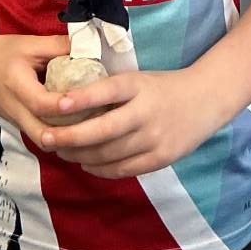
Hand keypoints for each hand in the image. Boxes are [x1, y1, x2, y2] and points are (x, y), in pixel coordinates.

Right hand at [0, 33, 90, 144]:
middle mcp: (15, 109)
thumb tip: (91, 48)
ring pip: (41, 140)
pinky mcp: (18, 125)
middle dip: (66, 135)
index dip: (62, 106)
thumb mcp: (31, 44)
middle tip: (91, 124)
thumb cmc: (4, 52)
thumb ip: (60, 46)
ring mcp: (16, 121)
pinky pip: (39, 135)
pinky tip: (76, 127)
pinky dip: (57, 136)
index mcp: (16, 85)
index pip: (40, 103)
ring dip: (64, 139)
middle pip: (41, 135)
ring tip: (87, 128)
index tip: (81, 101)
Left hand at [37, 68, 227, 179]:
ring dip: (79, 155)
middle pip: (102, 130)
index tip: (56, 103)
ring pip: (108, 154)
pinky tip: (85, 163)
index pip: (106, 91)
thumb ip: (111, 91)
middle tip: (44, 137)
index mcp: (138, 86)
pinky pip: (122, 170)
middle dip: (69, 137)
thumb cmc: (161, 88)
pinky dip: (99, 169)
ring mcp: (154, 139)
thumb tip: (67, 102)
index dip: (81, 98)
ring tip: (60, 150)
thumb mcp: (137, 79)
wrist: (205, 100)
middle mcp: (145, 113)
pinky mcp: (160, 159)